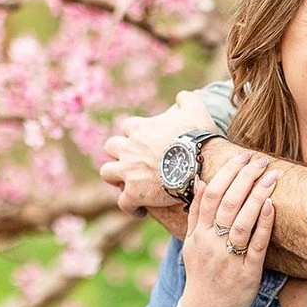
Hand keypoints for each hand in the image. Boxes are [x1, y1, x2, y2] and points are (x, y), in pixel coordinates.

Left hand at [100, 92, 219, 216]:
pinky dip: (130, 205)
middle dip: (119, 153)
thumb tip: (181, 96)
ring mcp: (128, 171)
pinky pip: (123, 202)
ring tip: (129, 184)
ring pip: (107, 173)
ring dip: (116, 177)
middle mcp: (128, 148)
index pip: (128, 126)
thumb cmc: (197, 137)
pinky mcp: (134, 193)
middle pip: (110, 147)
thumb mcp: (195, 109)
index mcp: (139, 128)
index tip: (146, 140)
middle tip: (133, 161)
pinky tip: (140, 209)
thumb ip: (186, 99)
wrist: (199, 163)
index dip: (135, 133)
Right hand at [176, 151, 275, 306]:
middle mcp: (211, 244)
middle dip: (245, 178)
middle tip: (261, 161)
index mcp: (198, 234)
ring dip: (257, 196)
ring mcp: (229, 258)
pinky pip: (256, 245)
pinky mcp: (247, 273)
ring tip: (272, 177)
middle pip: (227, 204)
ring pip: (241, 222)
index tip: (243, 157)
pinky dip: (264, 224)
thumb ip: (196, 212)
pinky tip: (273, 206)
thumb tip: (200, 180)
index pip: (210, 195)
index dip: (228, 173)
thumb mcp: (192, 242)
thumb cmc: (202, 273)